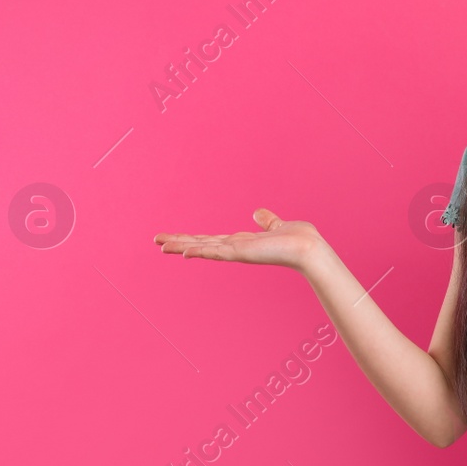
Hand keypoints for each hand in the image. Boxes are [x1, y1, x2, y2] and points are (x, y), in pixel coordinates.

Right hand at [153, 208, 326, 272]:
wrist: (309, 249)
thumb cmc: (299, 239)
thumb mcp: (277, 226)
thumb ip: (267, 221)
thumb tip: (257, 212)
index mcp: (242, 242)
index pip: (211, 239)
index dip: (192, 238)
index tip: (174, 238)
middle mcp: (236, 247)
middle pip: (201, 243)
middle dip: (179, 242)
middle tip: (157, 241)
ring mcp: (237, 251)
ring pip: (203, 248)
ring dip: (182, 246)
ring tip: (161, 246)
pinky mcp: (242, 253)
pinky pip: (216, 252)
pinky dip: (200, 251)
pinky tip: (184, 252)